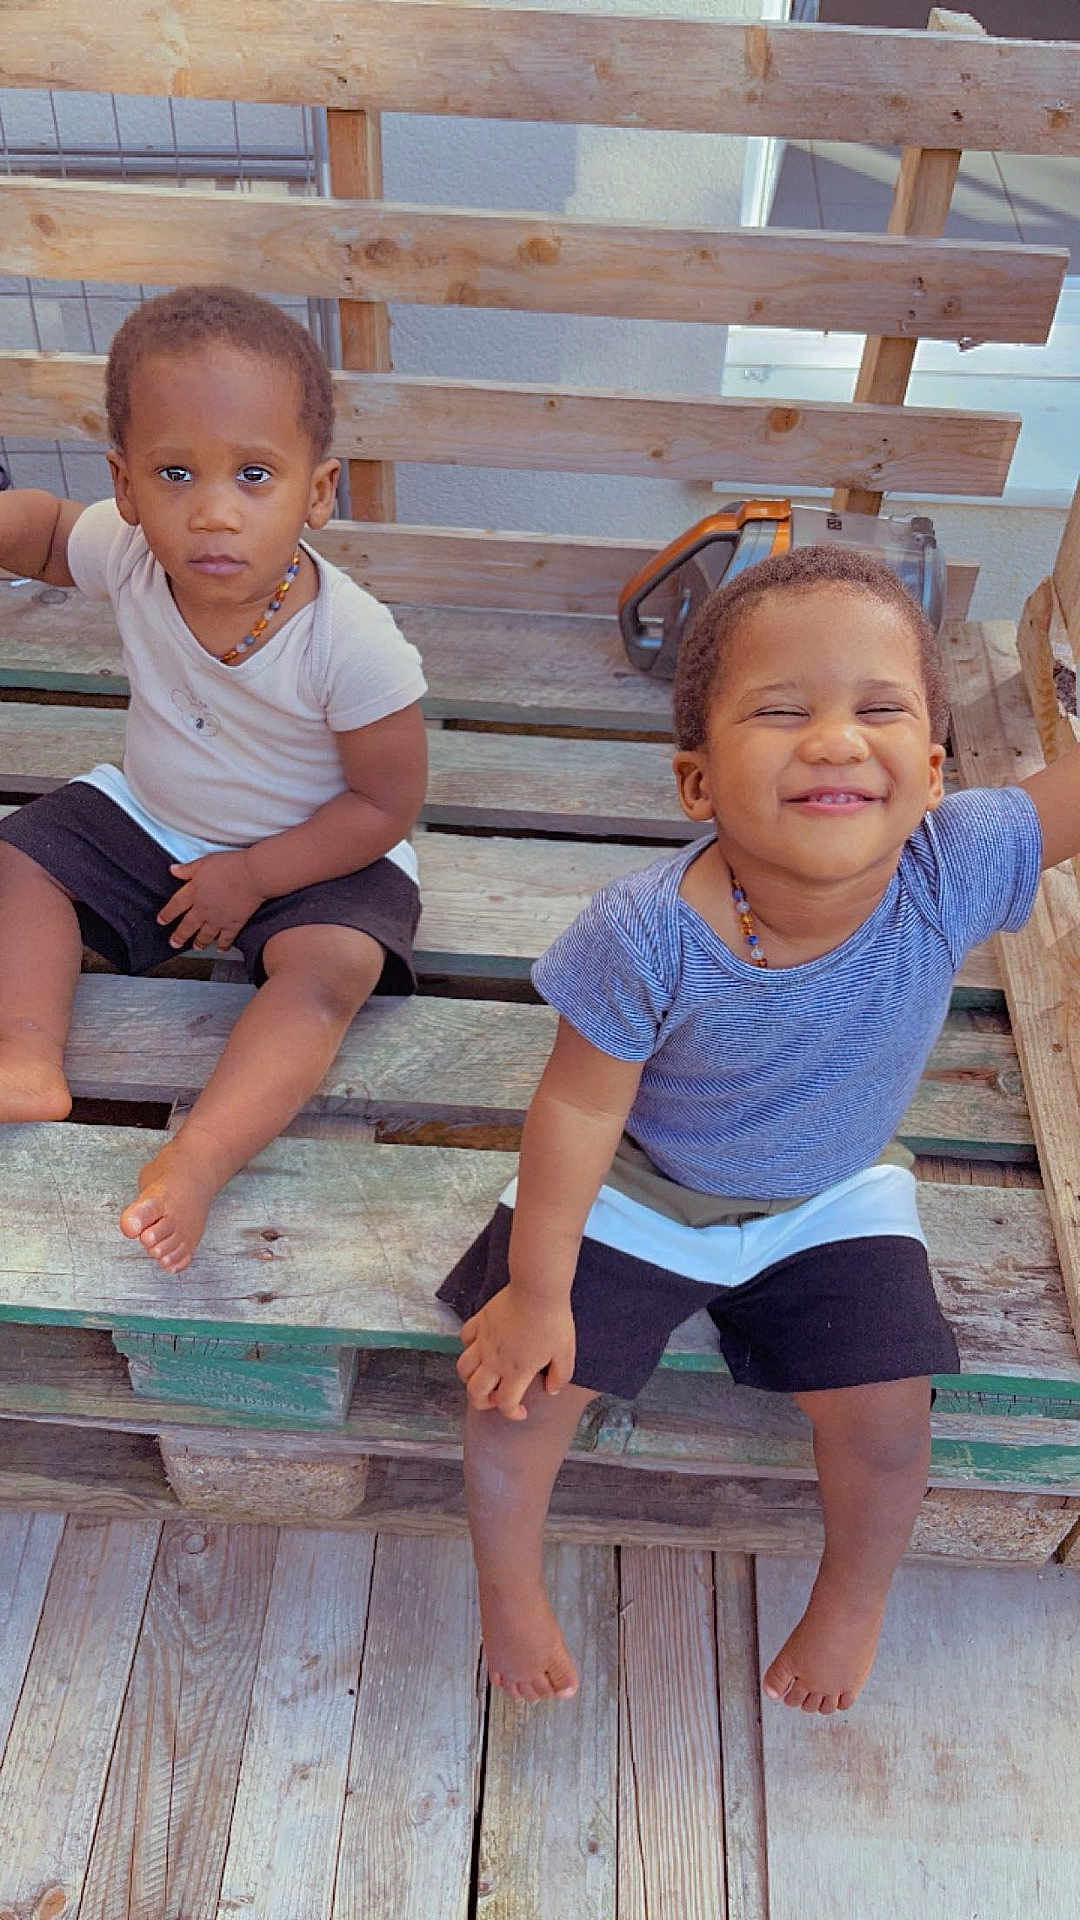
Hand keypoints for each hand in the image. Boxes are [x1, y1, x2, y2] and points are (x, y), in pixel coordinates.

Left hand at [158, 849, 265, 951]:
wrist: (252, 875)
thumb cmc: (230, 865)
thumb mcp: (204, 862)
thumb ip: (188, 869)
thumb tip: (173, 870)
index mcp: (194, 891)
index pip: (175, 905)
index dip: (167, 914)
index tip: (161, 921)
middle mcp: (203, 908)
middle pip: (187, 925)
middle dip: (179, 936)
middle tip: (174, 943)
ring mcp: (218, 919)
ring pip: (205, 935)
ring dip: (199, 942)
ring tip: (196, 947)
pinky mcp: (234, 924)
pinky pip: (226, 938)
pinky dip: (222, 945)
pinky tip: (221, 948)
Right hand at [457, 1285, 575, 1420]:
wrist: (537, 1289)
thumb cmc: (553, 1321)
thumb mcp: (566, 1353)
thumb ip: (560, 1376)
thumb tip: (551, 1390)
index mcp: (517, 1371)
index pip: (506, 1403)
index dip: (512, 1413)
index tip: (521, 1411)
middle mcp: (495, 1361)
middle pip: (475, 1392)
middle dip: (482, 1403)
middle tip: (496, 1398)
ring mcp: (484, 1341)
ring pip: (463, 1369)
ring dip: (470, 1378)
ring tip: (483, 1375)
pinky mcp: (480, 1321)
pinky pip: (464, 1338)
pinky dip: (468, 1347)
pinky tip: (480, 1345)